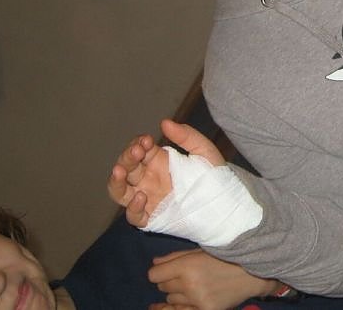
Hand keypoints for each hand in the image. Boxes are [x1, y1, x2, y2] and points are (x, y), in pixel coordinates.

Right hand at [107, 120, 226, 227]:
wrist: (226, 204)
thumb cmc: (214, 176)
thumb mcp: (204, 151)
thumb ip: (187, 136)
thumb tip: (164, 122)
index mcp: (158, 161)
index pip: (138, 149)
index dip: (137, 143)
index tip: (146, 140)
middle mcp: (149, 179)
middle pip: (127, 167)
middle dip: (127, 157)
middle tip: (136, 151)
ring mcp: (149, 199)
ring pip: (120, 191)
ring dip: (116, 181)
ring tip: (119, 171)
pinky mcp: (153, 218)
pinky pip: (135, 216)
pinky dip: (133, 208)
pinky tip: (141, 197)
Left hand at [147, 248, 278, 309]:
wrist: (251, 273)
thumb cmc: (225, 256)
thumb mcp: (200, 250)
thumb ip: (175, 256)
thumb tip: (154, 264)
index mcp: (187, 266)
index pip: (154, 275)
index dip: (158, 272)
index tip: (164, 271)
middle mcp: (189, 285)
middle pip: (163, 288)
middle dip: (169, 282)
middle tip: (183, 276)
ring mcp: (197, 301)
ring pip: (171, 301)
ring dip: (177, 295)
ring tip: (192, 286)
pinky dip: (180, 307)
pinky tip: (169, 307)